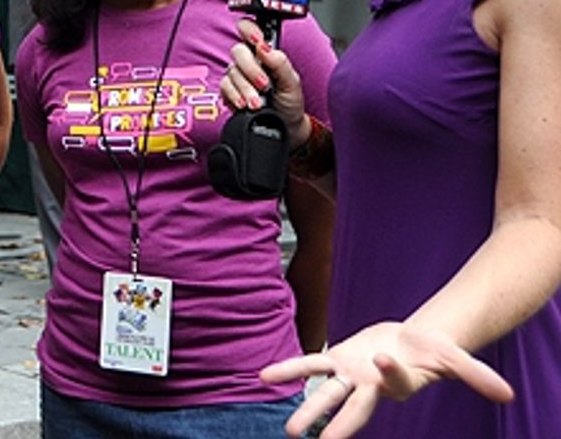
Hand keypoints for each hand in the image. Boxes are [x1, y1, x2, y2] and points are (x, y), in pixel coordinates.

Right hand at [221, 19, 310, 146]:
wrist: (284, 127)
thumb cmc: (289, 102)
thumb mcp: (292, 83)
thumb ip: (280, 63)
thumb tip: (264, 47)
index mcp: (264, 52)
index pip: (250, 29)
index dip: (249, 30)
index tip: (258, 42)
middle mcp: (248, 60)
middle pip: (238, 51)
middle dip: (251, 69)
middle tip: (264, 84)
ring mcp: (237, 75)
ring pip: (231, 71)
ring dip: (246, 88)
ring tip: (258, 103)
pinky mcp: (228, 90)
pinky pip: (224, 87)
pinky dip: (235, 96)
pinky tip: (245, 104)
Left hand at [261, 321, 513, 438]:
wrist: (409, 340)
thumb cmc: (432, 351)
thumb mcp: (453, 358)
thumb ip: (475, 376)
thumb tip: (506, 395)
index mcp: (395, 383)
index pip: (391, 380)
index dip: (389, 371)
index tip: (384, 359)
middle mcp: (369, 386)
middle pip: (353, 407)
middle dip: (337, 425)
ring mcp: (350, 375)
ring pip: (326, 393)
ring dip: (307, 411)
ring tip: (289, 432)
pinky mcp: (337, 360)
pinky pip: (310, 364)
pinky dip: (289, 370)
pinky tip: (263, 376)